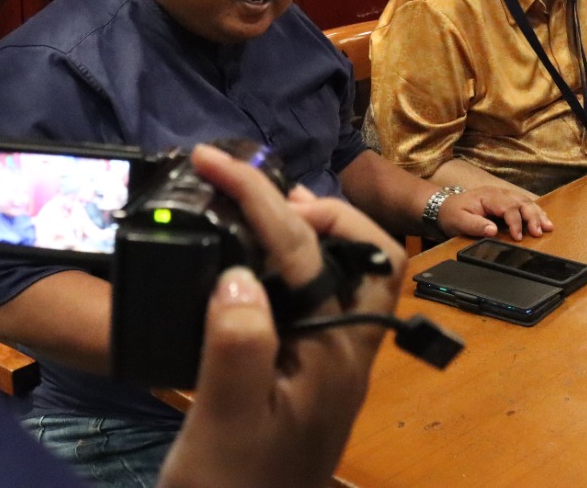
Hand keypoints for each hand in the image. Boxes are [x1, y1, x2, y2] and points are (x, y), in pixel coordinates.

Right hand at [158, 144, 405, 487]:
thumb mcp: (225, 422)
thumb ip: (237, 346)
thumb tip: (241, 273)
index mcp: (335, 355)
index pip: (307, 251)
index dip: (260, 197)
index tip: (215, 164)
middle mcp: (349, 353)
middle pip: (372, 255)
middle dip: (324, 209)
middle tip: (263, 191)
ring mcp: (336, 364)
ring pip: (354, 276)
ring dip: (317, 234)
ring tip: (262, 212)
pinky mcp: (314, 375)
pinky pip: (326, 299)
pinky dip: (300, 266)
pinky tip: (255, 269)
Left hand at [437, 185, 553, 240]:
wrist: (445, 206)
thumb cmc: (452, 214)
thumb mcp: (459, 221)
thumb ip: (475, 225)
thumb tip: (493, 230)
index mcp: (488, 196)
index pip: (507, 207)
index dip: (515, 222)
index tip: (519, 237)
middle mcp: (498, 193)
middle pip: (521, 202)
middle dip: (533, 217)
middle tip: (540, 232)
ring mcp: (503, 196)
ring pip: (526, 202)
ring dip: (538, 214)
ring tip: (548, 227)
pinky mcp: (506, 201)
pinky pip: (524, 204)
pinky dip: (535, 212)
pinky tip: (544, 220)